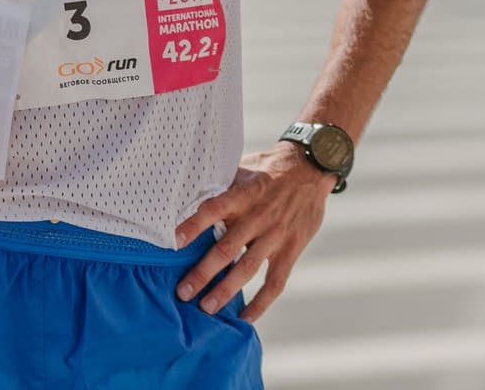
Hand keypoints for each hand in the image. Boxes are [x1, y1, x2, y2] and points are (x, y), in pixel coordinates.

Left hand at [173, 144, 331, 320]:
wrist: (311, 168)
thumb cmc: (268, 168)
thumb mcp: (243, 169)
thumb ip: (220, 185)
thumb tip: (186, 194)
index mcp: (242, 195)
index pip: (213, 210)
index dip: (193, 226)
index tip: (173, 242)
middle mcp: (257, 217)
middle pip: (226, 249)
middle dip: (202, 273)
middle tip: (183, 292)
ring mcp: (275, 236)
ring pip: (247, 268)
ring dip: (225, 290)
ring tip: (206, 308)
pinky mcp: (291, 250)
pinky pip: (275, 282)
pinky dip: (261, 302)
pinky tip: (245, 317)